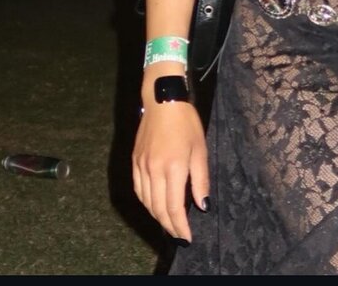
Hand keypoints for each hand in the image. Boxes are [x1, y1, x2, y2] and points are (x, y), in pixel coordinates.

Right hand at [132, 100, 208, 242]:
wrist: (162, 100)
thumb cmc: (186, 122)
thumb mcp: (200, 149)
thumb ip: (201, 179)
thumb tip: (203, 205)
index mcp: (173, 167)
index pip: (174, 207)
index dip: (180, 226)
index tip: (187, 238)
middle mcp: (154, 169)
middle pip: (158, 208)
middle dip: (170, 225)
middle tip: (179, 234)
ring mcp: (141, 165)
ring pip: (146, 201)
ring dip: (157, 216)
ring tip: (169, 223)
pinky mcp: (135, 160)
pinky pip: (138, 189)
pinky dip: (146, 202)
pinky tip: (153, 204)